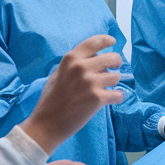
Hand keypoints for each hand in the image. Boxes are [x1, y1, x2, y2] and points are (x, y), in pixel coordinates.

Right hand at [20, 35, 124, 154]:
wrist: (47, 123)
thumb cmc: (51, 100)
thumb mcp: (58, 74)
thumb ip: (74, 65)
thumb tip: (93, 60)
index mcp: (70, 59)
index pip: (94, 42)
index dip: (106, 40)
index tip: (112, 41)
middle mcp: (81, 67)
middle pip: (112, 58)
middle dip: (116, 63)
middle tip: (114, 69)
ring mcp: (90, 82)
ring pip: (116, 76)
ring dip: (114, 83)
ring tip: (107, 88)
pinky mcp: (97, 98)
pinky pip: (117, 94)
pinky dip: (117, 97)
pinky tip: (113, 99)